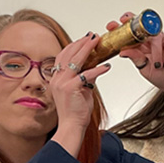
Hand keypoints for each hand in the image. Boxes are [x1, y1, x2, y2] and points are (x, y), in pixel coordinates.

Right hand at [48, 32, 110, 154]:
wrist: (71, 126)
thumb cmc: (75, 112)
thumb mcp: (80, 91)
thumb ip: (85, 78)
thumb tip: (95, 68)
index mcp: (57, 78)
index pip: (63, 55)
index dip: (74, 45)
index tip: (85, 39)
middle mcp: (57, 78)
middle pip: (68, 53)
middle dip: (81, 43)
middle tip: (93, 36)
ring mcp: (62, 83)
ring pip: (75, 60)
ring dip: (87, 49)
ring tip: (97, 41)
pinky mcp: (70, 88)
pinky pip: (86, 75)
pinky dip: (97, 69)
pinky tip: (106, 66)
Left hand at [110, 13, 163, 94]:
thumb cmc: (160, 76)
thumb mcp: (143, 68)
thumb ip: (135, 58)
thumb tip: (123, 52)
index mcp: (140, 46)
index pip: (130, 33)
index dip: (121, 27)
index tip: (111, 25)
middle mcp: (150, 40)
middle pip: (142, 26)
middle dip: (134, 23)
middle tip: (127, 22)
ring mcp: (162, 39)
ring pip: (156, 37)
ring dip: (156, 52)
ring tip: (157, 64)